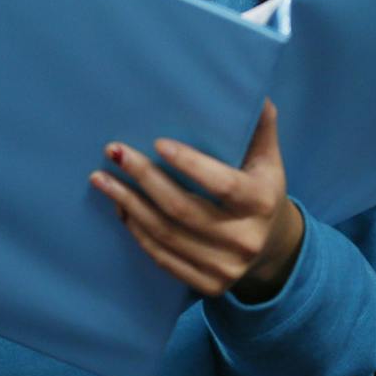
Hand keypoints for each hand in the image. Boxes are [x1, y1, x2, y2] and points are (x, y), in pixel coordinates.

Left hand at [90, 100, 303, 300]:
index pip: (223, 184)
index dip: (190, 165)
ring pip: (165, 234)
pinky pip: (161, 257)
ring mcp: (224, 267)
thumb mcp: (267, 159)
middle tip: (114, 152)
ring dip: (128, 204)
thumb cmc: (260, 190)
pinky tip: (119, 207)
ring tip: (102, 178)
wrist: (272, 248)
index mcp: (261, 203)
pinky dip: (136, 230)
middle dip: (143, 178)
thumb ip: (258, 126)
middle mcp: (245, 239)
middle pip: (182, 209)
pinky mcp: (206, 284)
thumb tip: (251, 90)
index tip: (157, 143)